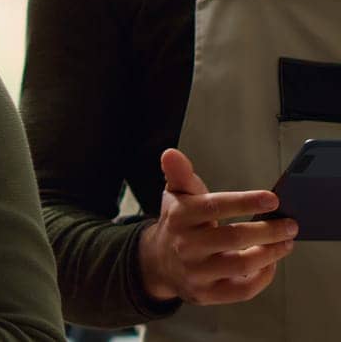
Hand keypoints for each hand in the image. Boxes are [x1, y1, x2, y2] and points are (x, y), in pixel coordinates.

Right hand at [137, 148, 297, 304]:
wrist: (158, 262)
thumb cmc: (178, 224)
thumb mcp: (176, 196)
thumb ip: (179, 174)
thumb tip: (171, 153)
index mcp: (180, 216)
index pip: (214, 206)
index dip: (245, 202)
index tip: (273, 199)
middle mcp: (185, 245)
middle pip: (233, 238)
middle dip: (268, 231)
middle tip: (290, 224)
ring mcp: (195, 272)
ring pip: (241, 265)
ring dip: (270, 253)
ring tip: (286, 242)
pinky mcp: (206, 294)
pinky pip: (242, 290)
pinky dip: (262, 277)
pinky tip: (270, 263)